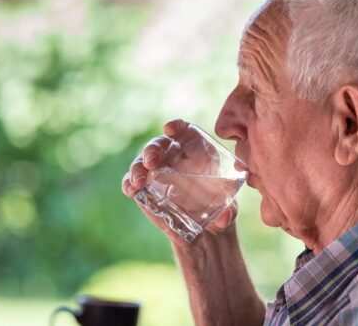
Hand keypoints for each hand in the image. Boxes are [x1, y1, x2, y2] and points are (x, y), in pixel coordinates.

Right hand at [121, 119, 237, 242]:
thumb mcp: (229, 209)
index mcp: (197, 151)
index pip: (184, 130)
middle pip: (159, 144)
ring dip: (137, 168)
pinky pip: (132, 181)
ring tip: (138, 181)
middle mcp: (174, 157)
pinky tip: (131, 190)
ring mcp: (157, 173)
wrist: (206, 230)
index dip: (177, 126)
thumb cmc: (220, 208)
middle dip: (152, 150)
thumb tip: (223, 219)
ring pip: (142, 162)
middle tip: (151, 162)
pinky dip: (129, 183)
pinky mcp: (145, 189)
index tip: (170, 129)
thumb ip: (228, 212)